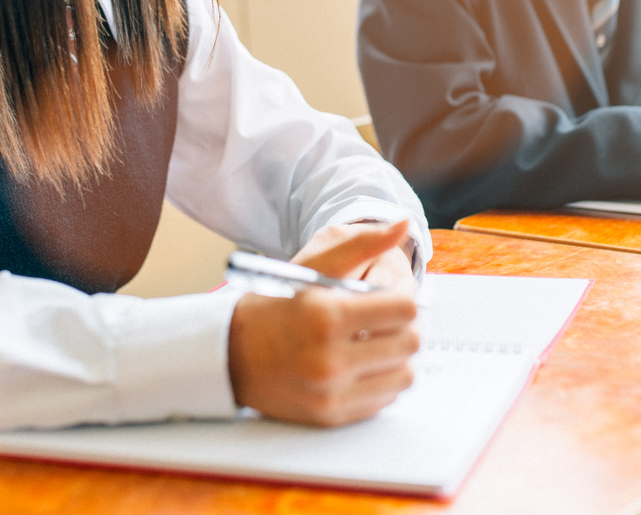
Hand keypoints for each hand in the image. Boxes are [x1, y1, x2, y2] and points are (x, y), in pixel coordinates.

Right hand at [227, 221, 419, 425]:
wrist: (230, 355)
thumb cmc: (275, 304)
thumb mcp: (312, 264)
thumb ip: (362, 243)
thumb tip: (403, 225)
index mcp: (325, 316)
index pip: (404, 308)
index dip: (403, 298)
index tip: (390, 296)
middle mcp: (328, 359)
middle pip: (410, 342)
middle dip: (404, 326)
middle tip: (387, 318)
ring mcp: (330, 393)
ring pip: (404, 375)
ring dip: (398, 356)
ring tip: (376, 341)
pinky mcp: (331, 416)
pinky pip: (385, 400)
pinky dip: (382, 380)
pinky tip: (362, 364)